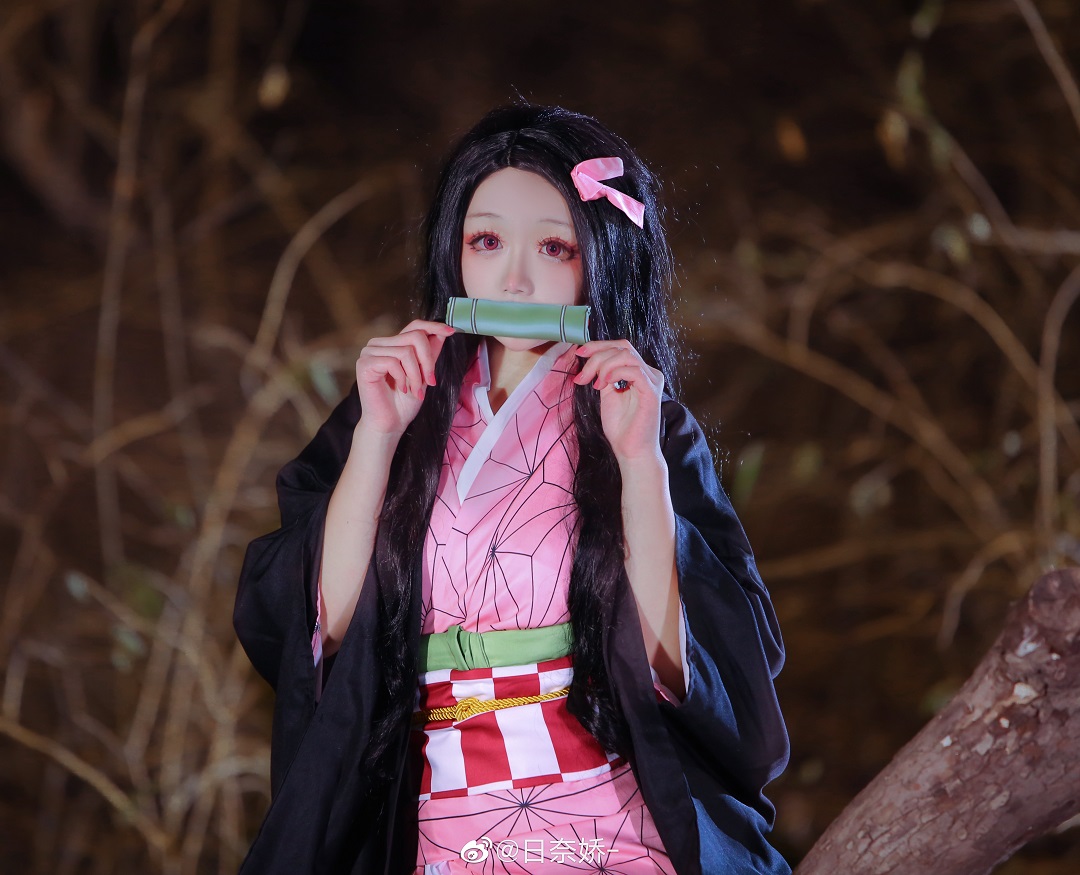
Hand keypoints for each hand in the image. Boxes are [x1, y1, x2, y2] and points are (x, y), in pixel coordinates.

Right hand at [355, 320, 454, 437]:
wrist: (390, 423)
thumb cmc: (404, 402)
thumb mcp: (424, 374)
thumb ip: (430, 353)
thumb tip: (443, 332)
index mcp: (392, 344)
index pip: (414, 326)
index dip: (434, 326)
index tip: (451, 331)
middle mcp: (379, 344)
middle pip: (415, 337)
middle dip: (428, 362)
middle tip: (430, 382)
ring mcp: (369, 352)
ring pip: (406, 351)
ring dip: (416, 375)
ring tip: (415, 390)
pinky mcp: (365, 363)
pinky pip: (393, 362)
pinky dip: (403, 378)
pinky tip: (402, 389)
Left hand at [573, 339, 663, 461]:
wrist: (631, 452)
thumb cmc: (622, 428)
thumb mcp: (608, 395)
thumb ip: (604, 376)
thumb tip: (591, 359)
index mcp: (639, 373)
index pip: (620, 347)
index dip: (598, 346)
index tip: (579, 352)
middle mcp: (649, 373)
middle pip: (622, 347)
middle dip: (597, 354)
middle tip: (583, 375)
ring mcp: (652, 381)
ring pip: (626, 355)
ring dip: (603, 365)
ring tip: (595, 384)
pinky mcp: (651, 391)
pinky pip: (634, 370)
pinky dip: (615, 372)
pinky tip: (604, 384)